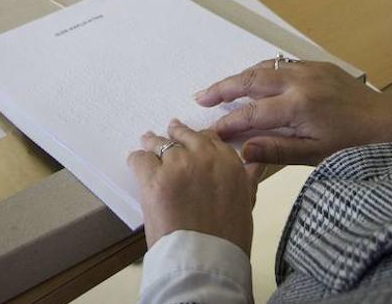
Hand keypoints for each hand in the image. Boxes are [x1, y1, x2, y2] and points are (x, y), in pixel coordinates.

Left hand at [127, 119, 264, 255]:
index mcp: (229, 162)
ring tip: (147, 142)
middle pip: (184, 136)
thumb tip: (256, 162)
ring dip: (153, 143)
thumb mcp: (246, 203)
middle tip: (169, 132)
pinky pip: (140, 159)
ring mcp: (177, 165)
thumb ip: (248, 178)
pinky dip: (137, 160)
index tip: (190, 142)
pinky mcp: (154, 178)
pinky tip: (136, 162)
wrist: (204, 259)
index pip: (210, 138)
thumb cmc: (229, 238)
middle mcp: (204, 156)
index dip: (198, 139)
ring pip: (160, 144)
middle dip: (176, 134)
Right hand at [194, 60, 391, 165]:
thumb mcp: (314, 154)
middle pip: (250, 81)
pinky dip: (260, 71)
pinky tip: (252, 80)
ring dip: (239, 77)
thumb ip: (276, 150)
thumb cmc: (352, 144)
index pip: (251, 114)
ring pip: (263, 68)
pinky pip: (280, 64)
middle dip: (222, 88)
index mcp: (298, 107)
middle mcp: (300, 82)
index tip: (210, 132)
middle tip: (200, 96)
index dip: (227, 123)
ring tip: (220, 88)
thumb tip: (242, 151)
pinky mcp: (316, 65)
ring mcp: (308, 70)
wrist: (389, 122)